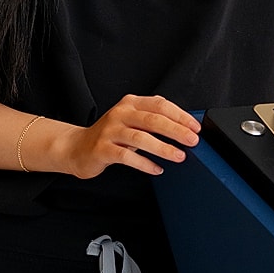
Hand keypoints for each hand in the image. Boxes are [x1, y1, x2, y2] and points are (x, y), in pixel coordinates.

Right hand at [61, 95, 200, 178]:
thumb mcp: (132, 121)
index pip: (160, 105)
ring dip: (163, 148)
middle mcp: (120, 114)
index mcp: (131, 103)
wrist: (77, 147)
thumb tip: (184, 127)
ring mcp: (110, 131)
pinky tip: (157, 169)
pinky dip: (144, 163)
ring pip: (141, 138)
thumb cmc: (111, 135)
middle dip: (176, 131)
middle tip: (193, 141)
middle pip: (153, 120)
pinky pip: (127, 156)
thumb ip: (153, 119)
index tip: (195, 127)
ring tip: (179, 156)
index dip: (180, 116)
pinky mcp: (103, 149)